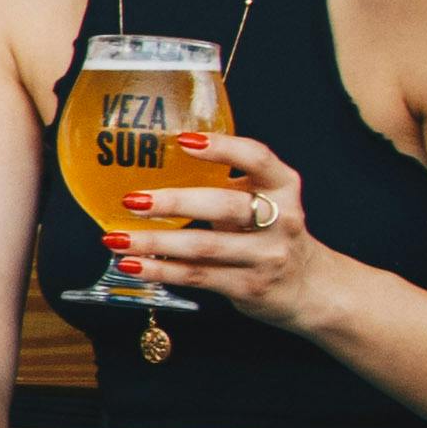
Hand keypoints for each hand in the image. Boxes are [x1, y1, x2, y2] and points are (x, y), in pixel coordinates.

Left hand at [105, 130, 328, 328]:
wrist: (309, 287)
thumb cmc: (273, 232)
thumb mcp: (265, 199)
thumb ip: (229, 182)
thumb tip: (161, 161)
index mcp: (284, 187)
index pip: (258, 158)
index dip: (222, 147)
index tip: (183, 140)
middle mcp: (281, 220)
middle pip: (225, 206)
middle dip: (174, 203)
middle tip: (132, 200)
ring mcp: (266, 257)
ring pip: (204, 248)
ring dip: (155, 242)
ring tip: (117, 238)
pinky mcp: (249, 287)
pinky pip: (198, 276)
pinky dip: (161, 270)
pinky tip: (133, 264)